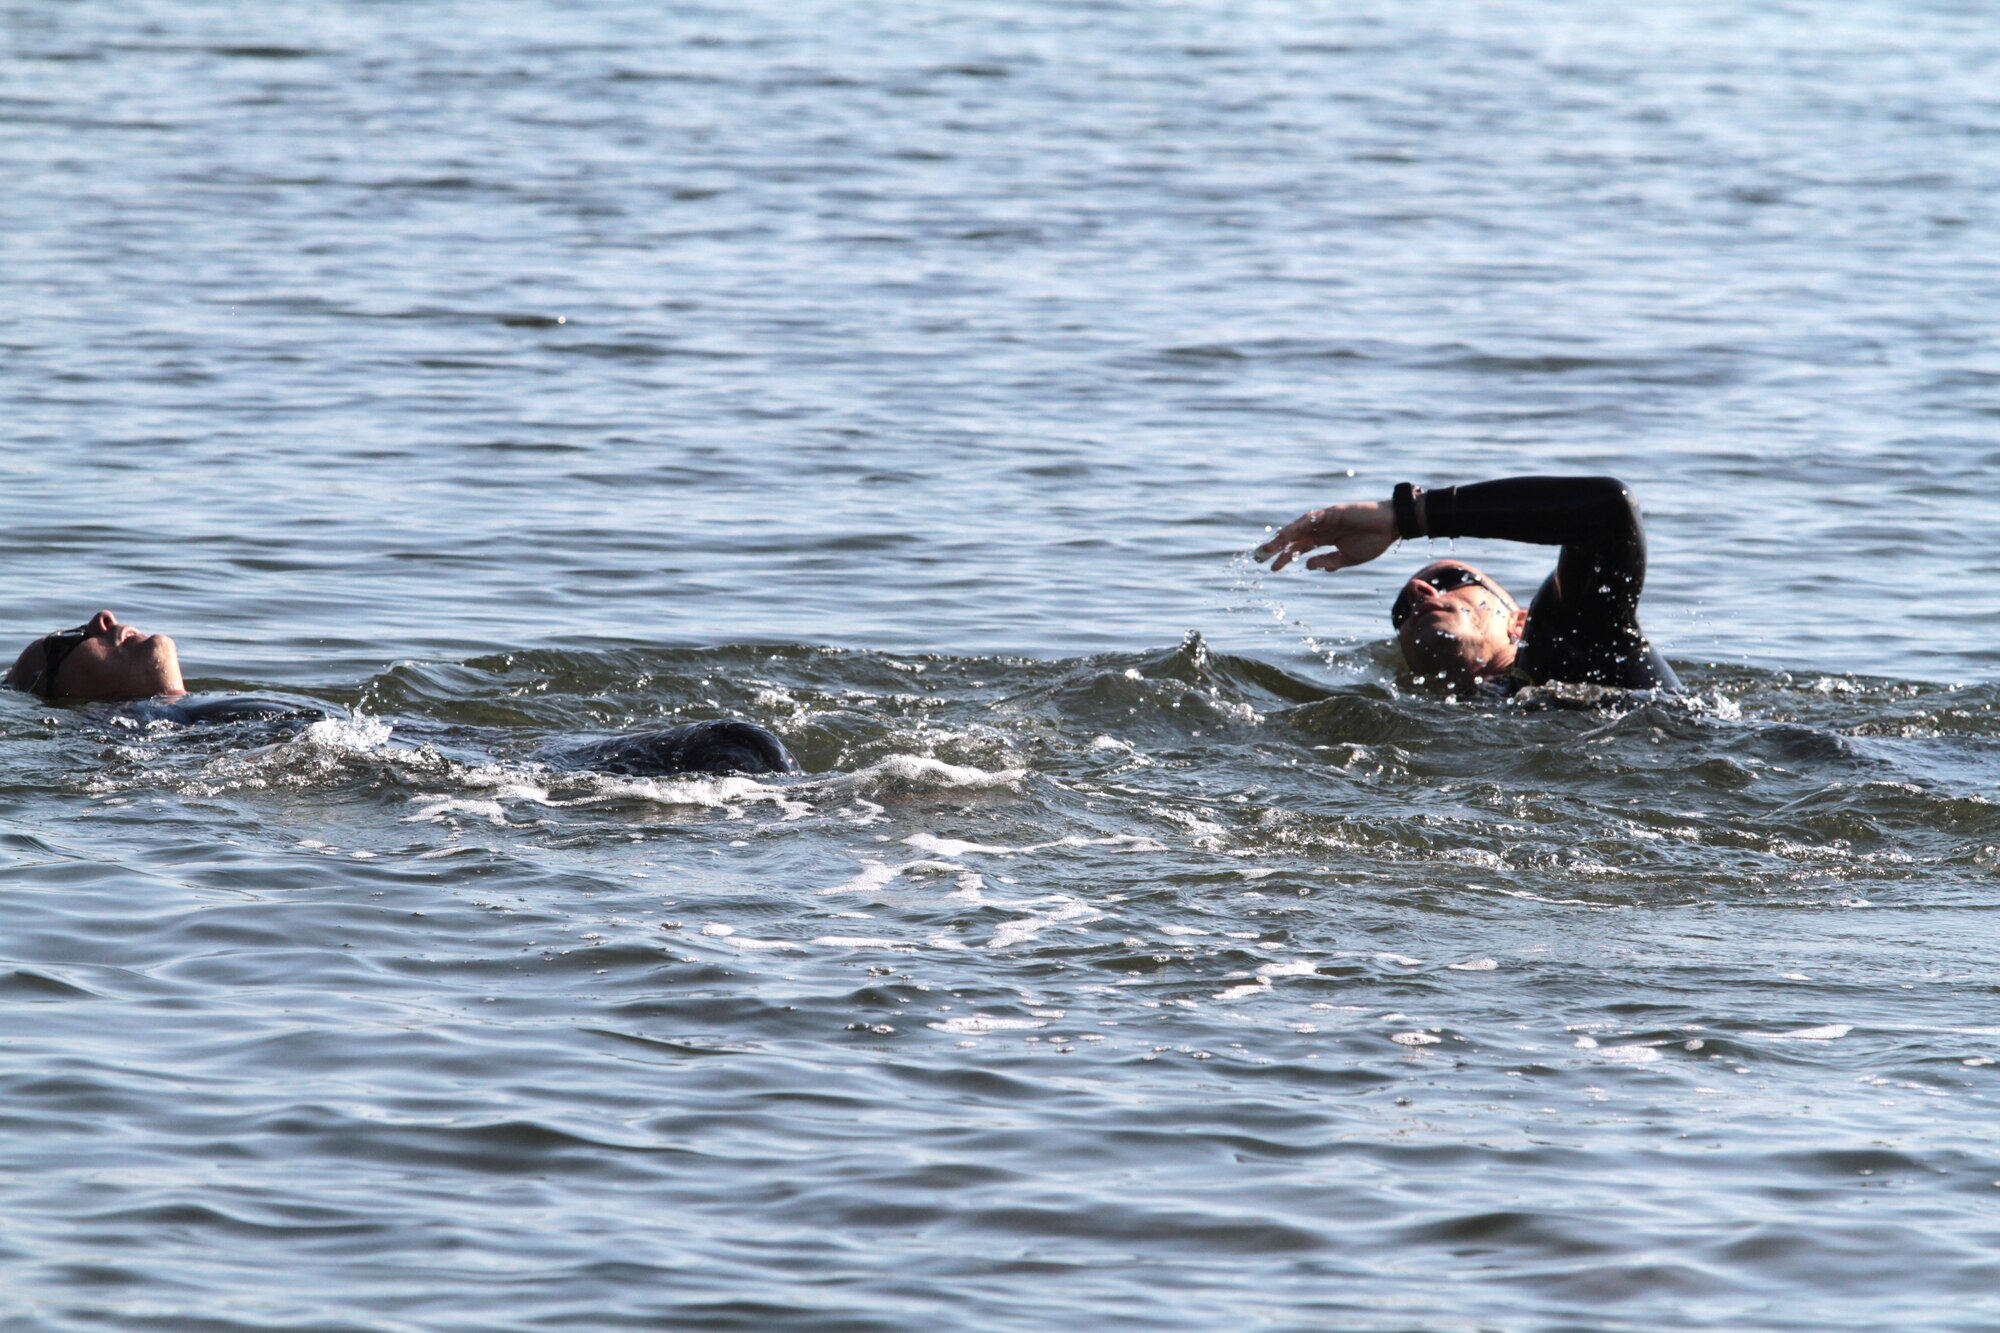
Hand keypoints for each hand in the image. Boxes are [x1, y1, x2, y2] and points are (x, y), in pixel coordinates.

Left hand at [1253, 500, 1398, 572]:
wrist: (1391, 527)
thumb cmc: (1373, 541)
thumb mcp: (1347, 558)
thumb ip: (1328, 562)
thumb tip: (1306, 566)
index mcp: (1325, 540)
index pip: (1299, 548)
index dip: (1285, 557)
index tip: (1272, 569)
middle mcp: (1321, 529)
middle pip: (1293, 538)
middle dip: (1276, 547)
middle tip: (1259, 557)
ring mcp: (1325, 520)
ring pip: (1298, 528)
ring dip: (1282, 537)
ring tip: (1268, 548)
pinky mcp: (1332, 512)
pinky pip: (1311, 518)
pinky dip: (1298, 525)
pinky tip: (1287, 534)